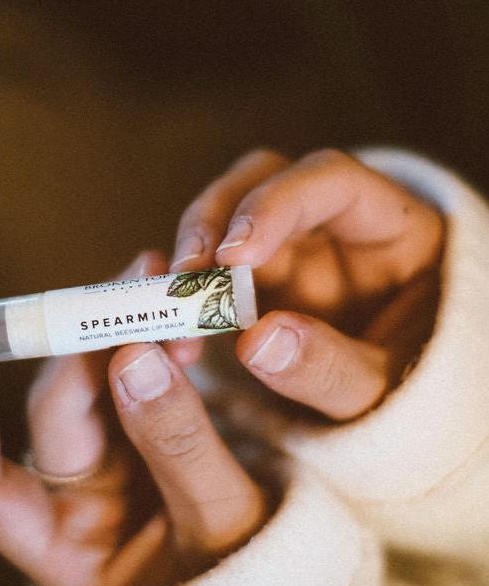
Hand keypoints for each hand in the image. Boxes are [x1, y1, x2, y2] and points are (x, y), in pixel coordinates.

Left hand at [0, 251, 265, 585]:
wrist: (279, 576)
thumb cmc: (243, 583)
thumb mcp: (218, 525)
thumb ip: (177, 449)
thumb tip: (133, 356)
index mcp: (62, 544)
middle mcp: (72, 495)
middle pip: (57, 406)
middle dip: (91, 340)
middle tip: (141, 286)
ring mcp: (107, 460)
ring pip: (94, 379)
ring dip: (126, 331)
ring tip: (169, 296)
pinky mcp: (139, 431)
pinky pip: (132, 374)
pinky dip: (152, 344)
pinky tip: (178, 325)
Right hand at [170, 148, 443, 420]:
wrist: (404, 405)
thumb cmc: (410, 385)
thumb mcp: (383, 387)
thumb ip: (332, 368)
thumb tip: (255, 342)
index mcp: (393, 228)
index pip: (331, 180)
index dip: (275, 204)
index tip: (233, 255)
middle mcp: (333, 224)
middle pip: (262, 181)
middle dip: (213, 221)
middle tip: (185, 276)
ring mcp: (292, 246)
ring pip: (226, 216)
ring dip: (193, 253)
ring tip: (175, 305)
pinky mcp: (258, 276)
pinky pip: (214, 266)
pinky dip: (189, 290)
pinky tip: (178, 328)